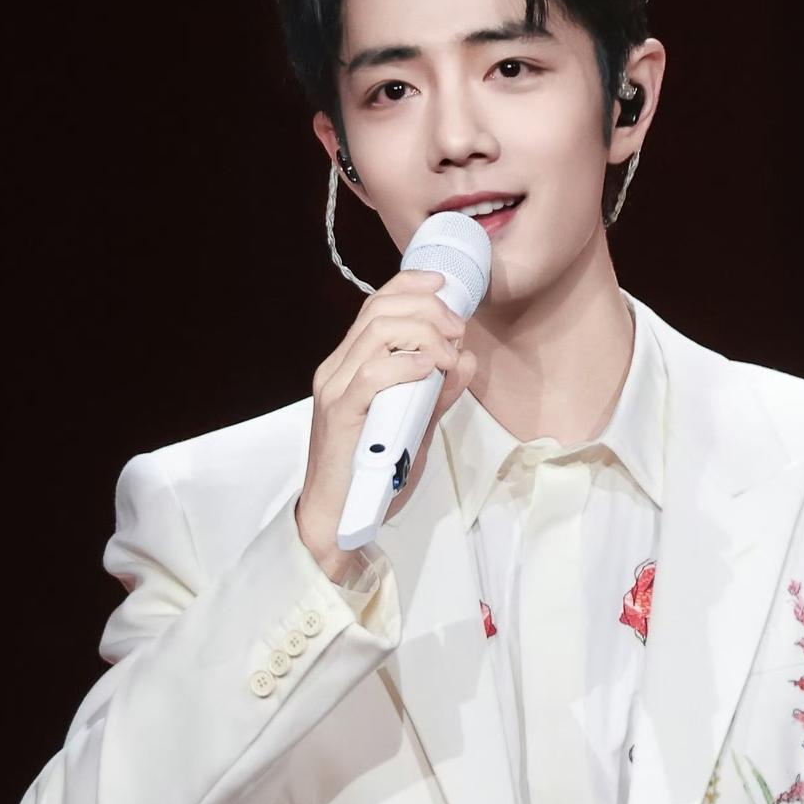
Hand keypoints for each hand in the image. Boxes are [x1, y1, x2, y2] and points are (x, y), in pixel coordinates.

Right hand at [295, 270, 477, 579]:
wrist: (337, 518)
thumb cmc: (372, 474)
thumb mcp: (416, 426)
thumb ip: (439, 394)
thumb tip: (467, 360)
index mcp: (350, 364)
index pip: (376, 304)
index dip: (412, 285)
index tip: (446, 288)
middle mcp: (338, 368)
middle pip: (380, 309)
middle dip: (428, 309)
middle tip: (457, 331)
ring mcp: (336, 388)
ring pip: (378, 332)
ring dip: (424, 334)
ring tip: (448, 354)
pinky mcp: (340, 413)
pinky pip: (373, 372)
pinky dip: (407, 363)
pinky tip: (429, 369)